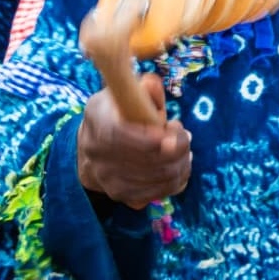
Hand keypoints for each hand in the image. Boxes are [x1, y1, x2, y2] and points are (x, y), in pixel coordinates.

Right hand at [77, 78, 191, 208]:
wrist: (94, 149)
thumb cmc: (116, 115)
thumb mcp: (123, 96)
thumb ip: (143, 90)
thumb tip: (152, 83)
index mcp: (98, 124)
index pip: (119, 136)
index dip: (149, 138)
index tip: (173, 128)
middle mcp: (97, 156)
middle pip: (147, 161)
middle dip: (177, 148)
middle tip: (184, 135)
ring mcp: (109, 180)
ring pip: (160, 178)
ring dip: (181, 162)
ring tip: (182, 147)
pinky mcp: (123, 196)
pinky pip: (161, 192)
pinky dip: (178, 178)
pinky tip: (178, 164)